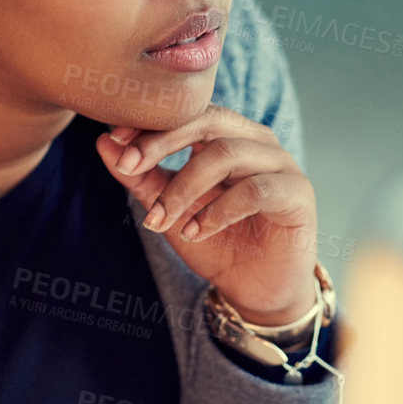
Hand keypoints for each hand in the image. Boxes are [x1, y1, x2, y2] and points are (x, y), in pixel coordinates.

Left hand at [93, 104, 317, 325]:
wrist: (256, 291)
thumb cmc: (216, 243)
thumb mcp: (170, 209)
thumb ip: (142, 177)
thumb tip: (104, 144)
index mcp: (229, 135)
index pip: (189, 113)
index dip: (151, 124)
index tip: (115, 141)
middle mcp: (258, 141)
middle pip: (208, 122)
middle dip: (162, 142)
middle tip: (128, 167)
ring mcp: (283, 165)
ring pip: (226, 154)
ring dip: (185, 187)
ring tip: (162, 219)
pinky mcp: (298, 195)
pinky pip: (254, 190)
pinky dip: (218, 210)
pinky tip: (196, 232)